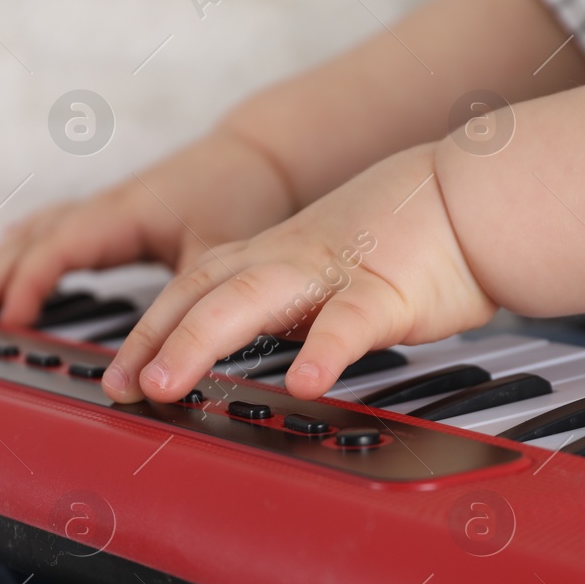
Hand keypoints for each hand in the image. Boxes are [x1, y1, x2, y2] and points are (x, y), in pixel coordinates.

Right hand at [0, 131, 294, 325]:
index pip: (59, 249)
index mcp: (122, 214)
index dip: (31, 285)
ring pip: (37, 235)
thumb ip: (195, 301)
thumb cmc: (240, 192)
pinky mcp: (113, 217)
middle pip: (31, 241)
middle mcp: (104, 209)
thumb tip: (177, 347)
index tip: (10, 321)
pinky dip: (25, 249)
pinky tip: (11, 257)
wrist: (260, 153)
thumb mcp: (222, 249)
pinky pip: (53, 232)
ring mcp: (105, 211)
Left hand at [101, 143, 497, 402]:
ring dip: (198, 341)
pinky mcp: (385, 290)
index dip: (147, 328)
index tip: (116, 374)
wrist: (468, 196)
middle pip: (201, 292)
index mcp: (271, 257)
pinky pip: (348, 323)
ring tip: (166, 385)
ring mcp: (331, 273)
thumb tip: (249, 345)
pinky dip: (323, 352)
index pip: (190, 287)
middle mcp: (287, 260)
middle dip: (150, 339)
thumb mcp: (323, 269)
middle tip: (117, 387)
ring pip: (250, 300)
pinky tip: (306, 385)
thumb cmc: (403, 240)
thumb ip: (284, 303)